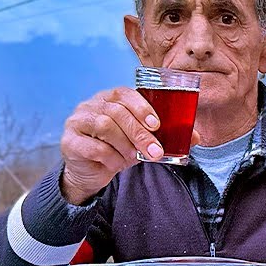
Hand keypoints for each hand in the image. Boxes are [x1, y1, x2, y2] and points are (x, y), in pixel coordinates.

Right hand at [58, 87, 162, 204]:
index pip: (124, 93)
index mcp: (110, 98)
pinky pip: (92, 147)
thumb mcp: (142, 142)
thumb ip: (165, 136)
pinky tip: (115, 164)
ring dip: (125, 145)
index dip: (141, 107)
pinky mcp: (69, 141)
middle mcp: (91, 105)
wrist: (91, 172)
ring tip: (133, 158)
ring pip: (104, 127)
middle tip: (155, 152)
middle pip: (117, 112)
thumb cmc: (118, 149)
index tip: (157, 125)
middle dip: (140, 133)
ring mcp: (77, 121)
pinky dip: (110, 157)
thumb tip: (196, 137)